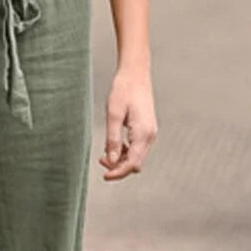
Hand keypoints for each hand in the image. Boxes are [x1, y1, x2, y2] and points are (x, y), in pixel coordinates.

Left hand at [99, 65, 157, 180]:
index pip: (132, 163)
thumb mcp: (113, 115)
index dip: (118, 173)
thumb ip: (112, 140)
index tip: (104, 177)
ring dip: (120, 160)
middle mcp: (150, 136)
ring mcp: (150, 133)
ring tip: (103, 154)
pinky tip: (112, 146)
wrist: (135, 73)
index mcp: (143, 133)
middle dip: (119, 167)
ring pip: (136, 158)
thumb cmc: (123, 90)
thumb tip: (110, 161)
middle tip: (100, 160)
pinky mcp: (146, 130)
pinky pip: (136, 149)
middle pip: (136, 164)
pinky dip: (124, 152)